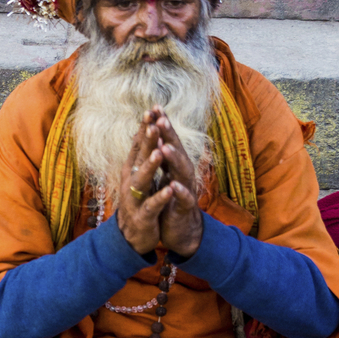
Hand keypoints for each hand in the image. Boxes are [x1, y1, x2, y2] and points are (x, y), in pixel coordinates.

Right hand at [116, 117, 173, 255]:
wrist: (130, 238)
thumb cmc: (138, 204)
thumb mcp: (138, 179)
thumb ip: (139, 158)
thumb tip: (139, 133)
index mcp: (131, 172)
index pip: (137, 146)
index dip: (144, 129)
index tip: (152, 109)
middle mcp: (130, 183)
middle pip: (139, 158)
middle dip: (147, 140)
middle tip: (154, 122)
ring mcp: (135, 200)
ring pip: (142, 180)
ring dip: (151, 166)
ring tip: (159, 151)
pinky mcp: (142, 217)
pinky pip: (152, 206)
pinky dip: (160, 197)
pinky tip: (169, 190)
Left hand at [151, 110, 202, 257]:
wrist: (180, 230)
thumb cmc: (170, 201)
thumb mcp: (163, 176)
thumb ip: (160, 158)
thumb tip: (152, 134)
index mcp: (173, 166)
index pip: (168, 141)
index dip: (162, 125)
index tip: (154, 107)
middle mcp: (182, 174)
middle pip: (177, 150)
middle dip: (169, 135)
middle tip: (161, 119)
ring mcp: (186, 189)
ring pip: (182, 171)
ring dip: (174, 159)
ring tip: (165, 148)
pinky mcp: (185, 207)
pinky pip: (184, 198)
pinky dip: (179, 191)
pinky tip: (173, 185)